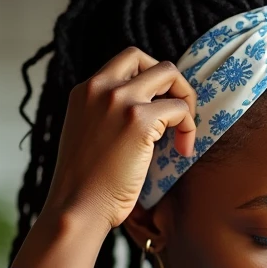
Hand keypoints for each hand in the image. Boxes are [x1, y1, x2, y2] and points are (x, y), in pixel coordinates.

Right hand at [42, 47, 196, 229]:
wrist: (78, 208)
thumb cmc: (87, 183)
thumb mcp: (88, 133)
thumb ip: (108, 114)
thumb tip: (148, 110)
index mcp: (85, 90)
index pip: (125, 62)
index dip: (148, 79)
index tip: (156, 107)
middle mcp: (99, 87)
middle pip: (148, 59)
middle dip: (170, 83)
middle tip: (175, 114)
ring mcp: (119, 100)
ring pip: (169, 73)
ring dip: (185, 99)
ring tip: (182, 132)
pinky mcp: (138, 119)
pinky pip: (179, 108)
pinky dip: (188, 128)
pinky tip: (183, 151)